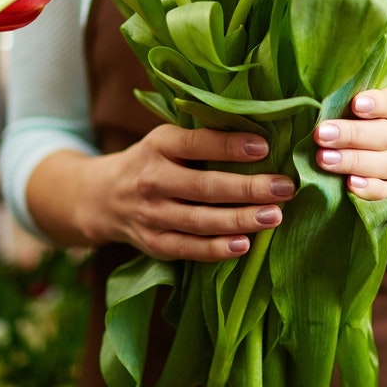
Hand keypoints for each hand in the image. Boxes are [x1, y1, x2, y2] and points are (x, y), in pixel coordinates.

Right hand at [71, 125, 295, 261]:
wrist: (102, 196)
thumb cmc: (152, 161)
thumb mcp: (166, 140)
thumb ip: (203, 139)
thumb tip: (262, 137)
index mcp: (158, 145)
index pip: (196, 144)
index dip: (229, 146)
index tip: (265, 146)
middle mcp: (152, 179)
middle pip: (204, 187)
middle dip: (248, 188)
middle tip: (284, 188)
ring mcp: (151, 214)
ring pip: (200, 221)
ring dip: (240, 220)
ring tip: (274, 217)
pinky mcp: (153, 243)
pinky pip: (188, 249)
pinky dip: (216, 249)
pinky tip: (245, 244)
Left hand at [313, 88, 386, 200]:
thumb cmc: (385, 139)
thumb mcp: (380, 120)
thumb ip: (352, 112)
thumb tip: (312, 107)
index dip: (377, 103)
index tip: (356, 103)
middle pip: (386, 135)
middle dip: (352, 134)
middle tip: (321, 134)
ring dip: (354, 162)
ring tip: (324, 159)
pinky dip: (371, 190)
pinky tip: (350, 185)